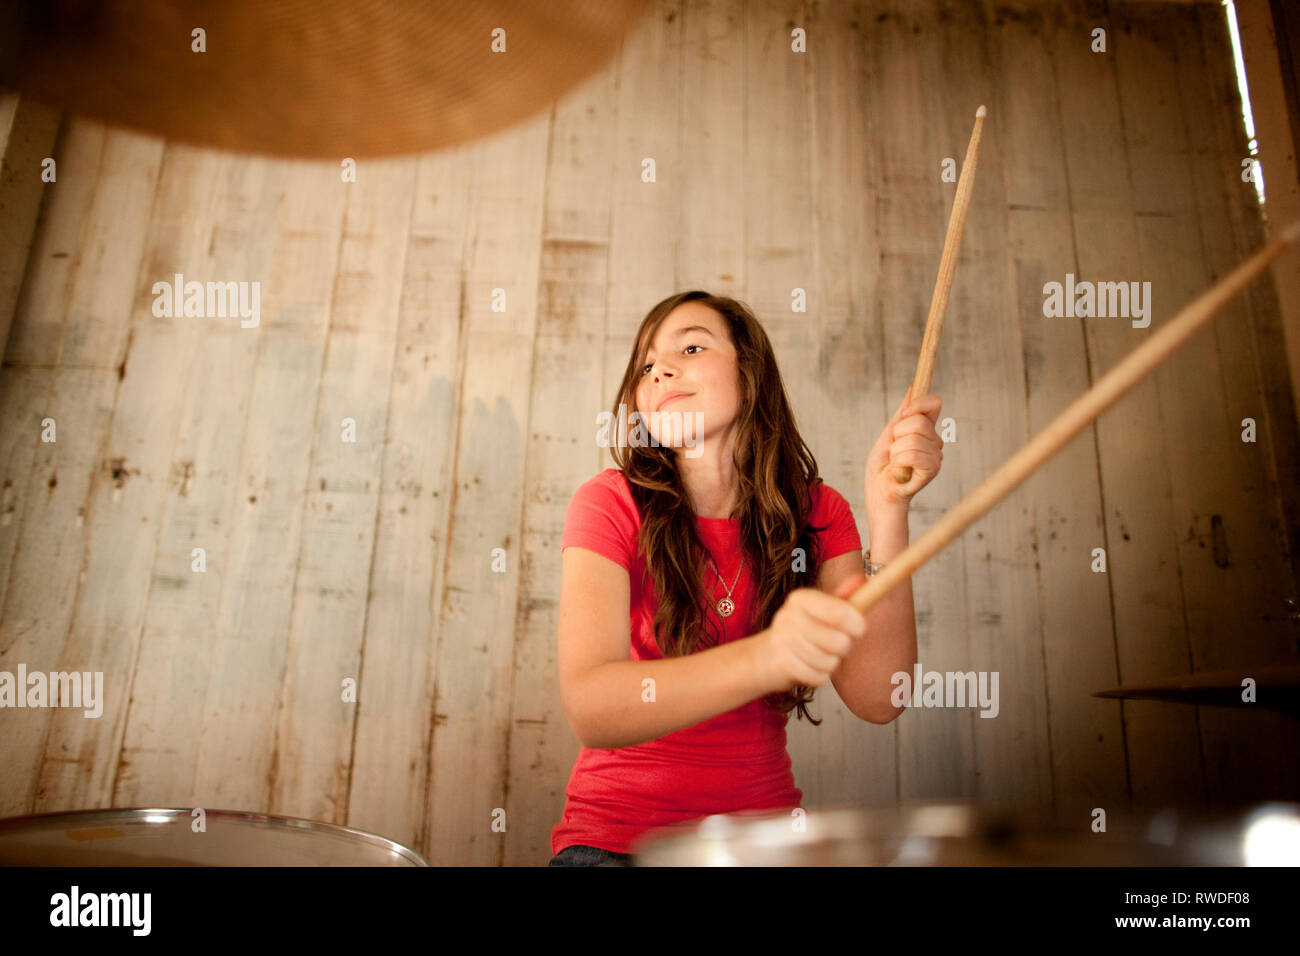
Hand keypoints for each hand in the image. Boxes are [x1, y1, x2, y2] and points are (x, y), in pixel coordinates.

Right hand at [753, 582, 868, 693]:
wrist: (766, 656)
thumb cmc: (802, 632)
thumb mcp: (820, 610)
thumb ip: (843, 598)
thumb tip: (861, 579)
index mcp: (801, 598)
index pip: (839, 612)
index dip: (857, 624)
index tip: (859, 629)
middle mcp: (789, 616)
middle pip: (840, 642)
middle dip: (844, 648)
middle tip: (835, 644)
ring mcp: (783, 641)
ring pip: (830, 662)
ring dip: (831, 663)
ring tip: (820, 655)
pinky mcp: (782, 664)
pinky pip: (819, 677)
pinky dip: (820, 676)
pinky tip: (810, 667)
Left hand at [865, 386, 942, 510]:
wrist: (878, 491)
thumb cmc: (882, 467)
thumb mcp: (888, 435)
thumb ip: (901, 415)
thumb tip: (912, 390)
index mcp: (926, 431)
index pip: (934, 404)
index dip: (918, 404)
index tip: (903, 414)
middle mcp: (935, 442)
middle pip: (919, 422)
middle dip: (897, 435)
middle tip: (893, 450)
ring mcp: (936, 456)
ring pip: (913, 439)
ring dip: (895, 451)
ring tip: (895, 462)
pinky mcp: (932, 470)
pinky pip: (914, 454)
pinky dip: (898, 460)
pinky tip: (898, 468)